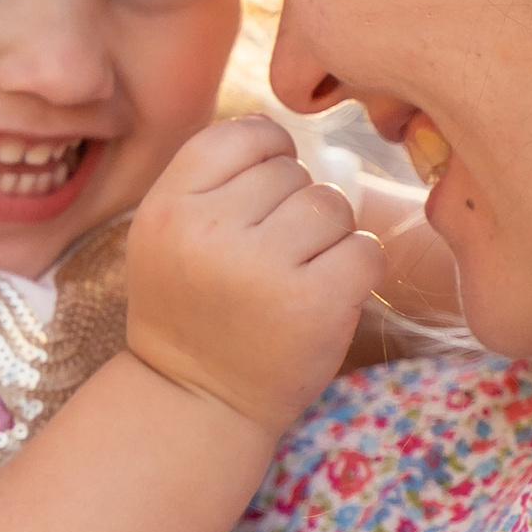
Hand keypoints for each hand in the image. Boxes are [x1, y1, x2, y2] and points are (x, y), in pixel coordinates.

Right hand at [124, 116, 383, 435]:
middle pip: (291, 171)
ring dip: (328, 237)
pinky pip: (365, 249)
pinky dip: (355, 270)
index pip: (242, 135)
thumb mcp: (168, 234)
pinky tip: (322, 297)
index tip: (263, 196)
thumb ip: (213, 178)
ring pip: (332, 205)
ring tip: (295, 276)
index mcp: (166, 207)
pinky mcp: (315, 304)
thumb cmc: (192, 307)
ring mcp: (263, 269)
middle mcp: (208, 232)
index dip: (267, 154)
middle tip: (269, 257)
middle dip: (293, 206)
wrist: (195, 401)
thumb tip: (287, 129)